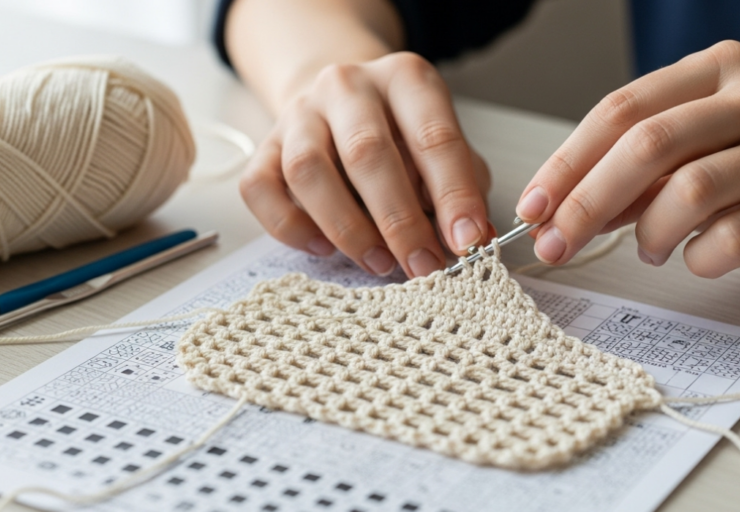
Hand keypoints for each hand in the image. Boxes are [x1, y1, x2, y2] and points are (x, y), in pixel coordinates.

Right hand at [240, 52, 491, 277]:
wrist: (338, 100)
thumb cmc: (401, 132)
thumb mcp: (443, 144)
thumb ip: (463, 185)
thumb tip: (478, 237)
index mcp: (404, 78)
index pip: (432, 135)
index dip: (454, 193)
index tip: (469, 240)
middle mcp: (347, 86)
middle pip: (366, 153)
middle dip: (399, 220)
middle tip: (422, 265)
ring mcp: (299, 113)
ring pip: (308, 171)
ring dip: (348, 228)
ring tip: (379, 263)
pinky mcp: (263, 145)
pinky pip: (260, 188)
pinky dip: (291, 227)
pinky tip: (323, 247)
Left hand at [516, 40, 739, 284]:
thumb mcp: (690, 159)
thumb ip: (631, 177)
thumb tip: (557, 213)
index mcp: (716, 70)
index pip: (621, 110)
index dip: (567, 163)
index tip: (532, 209)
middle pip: (649, 144)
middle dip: (587, 202)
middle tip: (556, 245)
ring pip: (692, 188)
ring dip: (648, 232)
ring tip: (647, 250)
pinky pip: (735, 237)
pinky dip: (698, 259)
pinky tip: (696, 259)